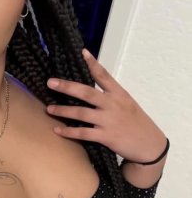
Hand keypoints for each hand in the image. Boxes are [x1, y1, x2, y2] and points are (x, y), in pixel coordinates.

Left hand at [45, 49, 165, 161]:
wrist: (149, 145)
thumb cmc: (135, 122)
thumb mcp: (127, 103)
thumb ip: (110, 95)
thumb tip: (90, 88)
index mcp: (119, 94)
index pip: (104, 75)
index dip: (93, 64)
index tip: (82, 52)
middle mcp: (112, 105)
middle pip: (87, 93)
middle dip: (67, 87)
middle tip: (50, 82)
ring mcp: (109, 121)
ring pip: (81, 113)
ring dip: (63, 111)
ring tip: (49, 109)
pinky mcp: (106, 136)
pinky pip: (83, 133)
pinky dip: (69, 132)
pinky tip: (57, 130)